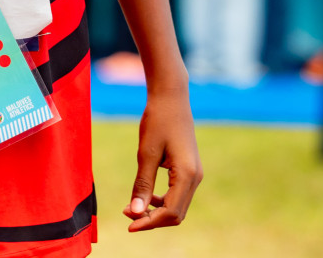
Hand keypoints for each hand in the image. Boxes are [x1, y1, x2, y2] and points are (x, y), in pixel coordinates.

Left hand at [125, 86, 201, 230]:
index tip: (128, 223)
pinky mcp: (190, 170)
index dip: (149, 222)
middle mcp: (196, 177)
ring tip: (132, 207)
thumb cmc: (157, 121)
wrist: (171, 98)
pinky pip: (178, 195)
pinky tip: (145, 196)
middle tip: (127, 213)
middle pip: (176, 214)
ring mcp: (195, 174)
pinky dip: (162, 201)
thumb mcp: (146, 153)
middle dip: (152, 219)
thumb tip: (135, 212)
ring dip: (156, 211)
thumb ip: (142, 184)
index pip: (170, 212)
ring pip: (178, 206)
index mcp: (187, 174)